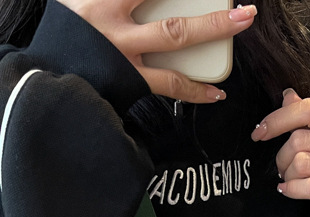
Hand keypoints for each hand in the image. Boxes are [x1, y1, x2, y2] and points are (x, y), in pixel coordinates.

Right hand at [55, 0, 256, 102]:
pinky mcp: (132, 80)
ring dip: (211, 29)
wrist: (46, 79)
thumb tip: (136, 3)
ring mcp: (125, 51)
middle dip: (204, 5)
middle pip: (166, 2)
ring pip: (174, 37)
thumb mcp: (76, 3)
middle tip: (237, 0)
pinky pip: (171, 86)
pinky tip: (216, 92)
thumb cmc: (65, 37)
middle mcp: (113, 20)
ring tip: (240, 22)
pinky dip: (196, 90)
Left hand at [251, 88, 309, 202]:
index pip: (308, 110)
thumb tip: (287, 96)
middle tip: (282, 164)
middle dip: (281, 155)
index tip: (260, 132)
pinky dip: (293, 189)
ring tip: (288, 177)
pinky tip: (287, 188)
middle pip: (299, 141)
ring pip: (303, 164)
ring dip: (287, 173)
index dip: (279, 119)